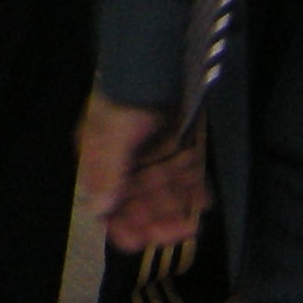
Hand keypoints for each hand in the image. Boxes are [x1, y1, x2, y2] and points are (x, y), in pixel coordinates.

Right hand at [78, 93, 210, 251]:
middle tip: (179, 234)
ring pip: (164, 195)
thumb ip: (107, 171)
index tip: (141, 243)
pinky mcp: (178, 149)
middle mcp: (126, 165)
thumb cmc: (126, 96)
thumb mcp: (112, 132)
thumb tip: (97, 211)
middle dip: (157, 222)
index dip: (120, 226)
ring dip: (177, 211)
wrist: (159, 59)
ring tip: (195, 223)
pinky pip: (185, 178)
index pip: (107, 204)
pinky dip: (194, 192)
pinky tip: (205, 203)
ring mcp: (153, 158)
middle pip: (138, 204)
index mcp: (100, 162)